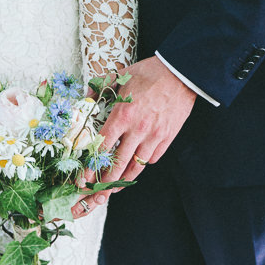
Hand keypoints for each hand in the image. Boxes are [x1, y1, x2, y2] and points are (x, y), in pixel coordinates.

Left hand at [71, 56, 195, 215]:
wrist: (180, 73)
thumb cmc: (149, 73)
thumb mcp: (121, 76)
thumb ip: (101, 87)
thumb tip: (86, 97)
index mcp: (122, 114)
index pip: (103, 147)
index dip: (92, 165)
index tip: (85, 177)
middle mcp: (137, 129)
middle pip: (118, 163)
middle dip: (106, 181)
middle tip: (99, 191)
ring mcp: (154, 135)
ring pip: (137, 166)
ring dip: (125, 179)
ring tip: (116, 186)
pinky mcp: (167, 137)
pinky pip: (153, 157)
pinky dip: (143, 163)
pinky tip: (137, 164)